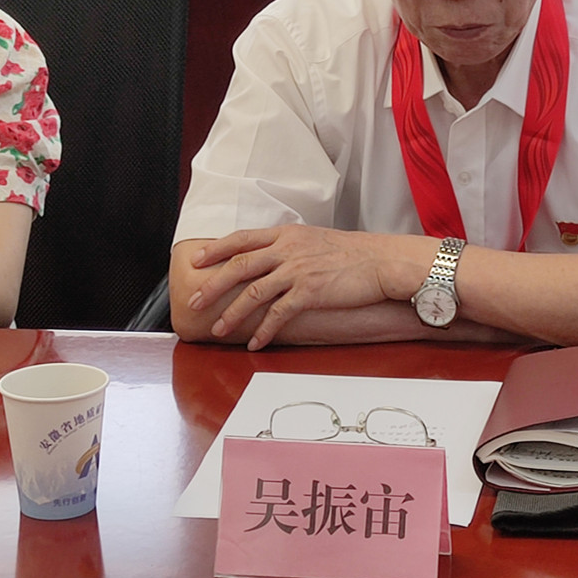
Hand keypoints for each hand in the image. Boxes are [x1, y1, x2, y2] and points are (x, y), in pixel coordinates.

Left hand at [185, 226, 434, 350]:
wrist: (383, 261)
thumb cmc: (356, 253)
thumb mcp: (318, 240)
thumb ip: (292, 247)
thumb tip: (273, 260)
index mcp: (288, 234)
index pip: (243, 238)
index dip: (216, 248)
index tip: (196, 259)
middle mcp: (289, 249)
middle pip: (239, 265)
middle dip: (213, 285)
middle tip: (195, 301)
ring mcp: (298, 270)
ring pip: (253, 291)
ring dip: (233, 313)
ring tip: (219, 329)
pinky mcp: (310, 291)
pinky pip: (278, 313)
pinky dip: (264, 330)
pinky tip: (256, 343)